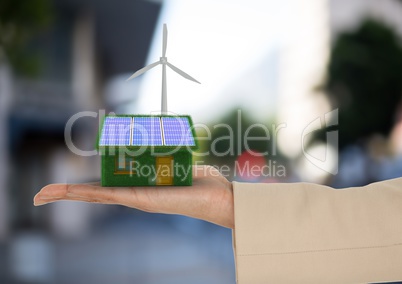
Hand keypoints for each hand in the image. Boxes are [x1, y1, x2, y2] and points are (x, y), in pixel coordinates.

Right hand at [34, 165, 233, 228]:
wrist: (221, 198)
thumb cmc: (203, 182)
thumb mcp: (180, 162)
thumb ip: (169, 153)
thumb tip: (166, 137)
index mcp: (141, 187)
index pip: (108, 184)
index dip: (87, 184)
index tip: (70, 184)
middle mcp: (135, 195)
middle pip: (96, 193)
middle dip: (69, 192)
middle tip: (44, 193)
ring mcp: (136, 200)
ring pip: (96, 196)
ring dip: (68, 194)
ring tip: (44, 194)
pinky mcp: (141, 201)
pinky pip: (109, 196)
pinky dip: (85, 194)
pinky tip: (65, 193)